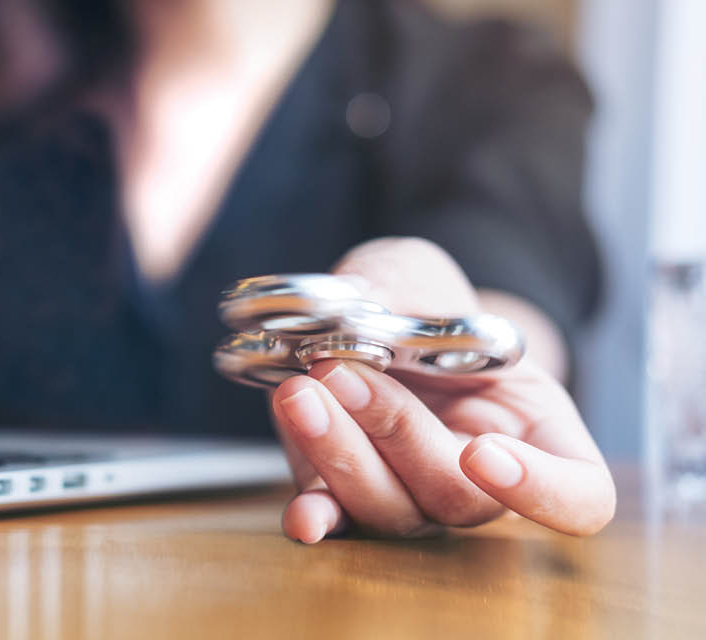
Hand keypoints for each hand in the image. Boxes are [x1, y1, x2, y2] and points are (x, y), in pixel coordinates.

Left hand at [270, 237, 615, 540]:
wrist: (374, 319)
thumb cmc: (424, 302)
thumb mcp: (427, 278)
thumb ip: (408, 290)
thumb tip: (362, 304)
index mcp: (538, 431)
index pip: (579, 496)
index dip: (543, 491)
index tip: (484, 451)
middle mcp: (479, 480)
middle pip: (458, 498)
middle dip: (395, 432)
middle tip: (340, 370)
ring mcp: (412, 497)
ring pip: (390, 509)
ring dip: (340, 454)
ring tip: (299, 393)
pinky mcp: (347, 497)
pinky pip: (338, 518)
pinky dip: (319, 516)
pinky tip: (301, 515)